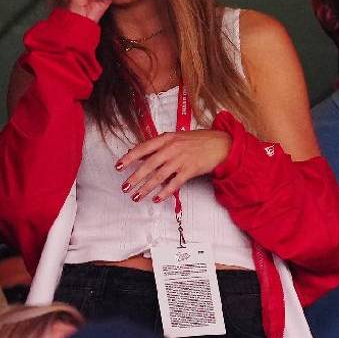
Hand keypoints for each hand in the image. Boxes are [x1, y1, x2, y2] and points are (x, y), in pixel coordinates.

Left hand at [116, 129, 230, 201]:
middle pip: (148, 165)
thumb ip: (158, 147)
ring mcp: (181, 159)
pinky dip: (164, 192)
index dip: (129, 158)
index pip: (143, 148)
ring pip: (159, 176)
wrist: (220, 144)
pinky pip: (174, 183)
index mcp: (166, 138)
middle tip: (125, 187)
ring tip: (136, 196)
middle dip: (134, 177)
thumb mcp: (175, 138)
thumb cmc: (197, 141)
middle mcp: (172, 148)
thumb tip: (139, 155)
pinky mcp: (190, 170)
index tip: (118, 166)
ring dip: (146, 188)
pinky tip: (156, 199)